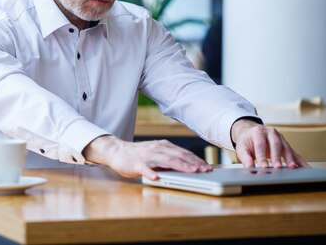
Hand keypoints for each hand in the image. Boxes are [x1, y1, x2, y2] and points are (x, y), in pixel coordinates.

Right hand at [83, 135, 212, 180]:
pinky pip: (145, 169)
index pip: (183, 153)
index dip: (197, 160)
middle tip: (205, 170)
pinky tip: (156, 178)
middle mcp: (157, 149)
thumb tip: (188, 166)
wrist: (117, 151)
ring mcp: (147, 156)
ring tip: (191, 172)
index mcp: (163, 146)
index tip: (208, 167)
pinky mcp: (136, 164)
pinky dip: (151, 173)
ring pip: (166, 160)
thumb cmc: (139, 155)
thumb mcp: (156, 154)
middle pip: (178, 156)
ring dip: (180, 166)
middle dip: (193, 163)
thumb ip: (170, 158)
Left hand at [231, 119, 308, 168]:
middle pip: (275, 145)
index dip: (262, 157)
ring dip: (290, 159)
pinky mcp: (286, 145)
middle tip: (278, 168)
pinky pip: (294, 153)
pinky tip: (306, 168)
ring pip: (286, 148)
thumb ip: (245, 157)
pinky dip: (300, 161)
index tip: (264, 167)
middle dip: (277, 157)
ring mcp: (280, 138)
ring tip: (292, 168)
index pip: (260, 145)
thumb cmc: (247, 141)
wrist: (252, 132)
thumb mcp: (242, 148)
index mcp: (258, 132)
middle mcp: (271, 132)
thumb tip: (249, 168)